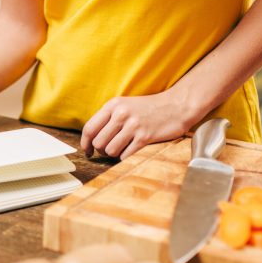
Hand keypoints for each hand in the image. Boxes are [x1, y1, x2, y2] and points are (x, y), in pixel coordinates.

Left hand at [80, 92, 201, 159]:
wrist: (176, 106)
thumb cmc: (148, 109)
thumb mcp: (125, 106)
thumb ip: (108, 118)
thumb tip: (91, 139)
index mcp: (113, 105)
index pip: (89, 128)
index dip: (85, 143)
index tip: (87, 151)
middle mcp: (121, 114)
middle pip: (98, 143)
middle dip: (101, 151)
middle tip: (110, 150)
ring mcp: (133, 125)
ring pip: (110, 151)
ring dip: (114, 154)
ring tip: (122, 148)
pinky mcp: (145, 137)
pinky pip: (125, 155)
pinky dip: (126, 157)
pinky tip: (132, 150)